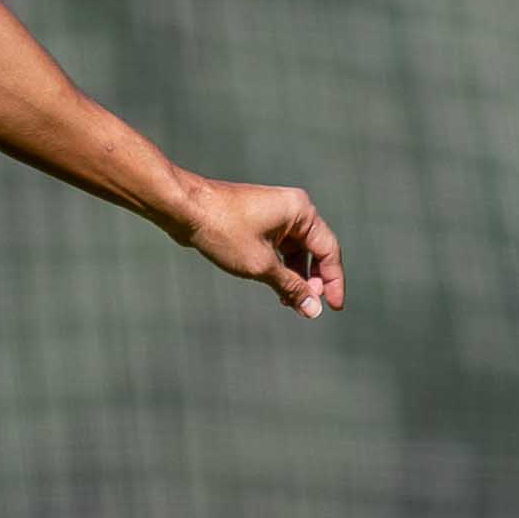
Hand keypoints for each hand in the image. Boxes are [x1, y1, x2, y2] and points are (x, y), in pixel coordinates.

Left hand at [171, 176, 345, 318]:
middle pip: (314, 250)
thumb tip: (313, 309)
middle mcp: (292, 208)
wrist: (184, 208)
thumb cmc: (223, 230)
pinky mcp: (257, 220)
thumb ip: (291, 287)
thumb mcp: (261, 266)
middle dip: (313, 280)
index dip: (334, 281)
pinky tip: (275, 287)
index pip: (329, 249)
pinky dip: (280, 267)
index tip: (334, 307)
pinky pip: (278, 247)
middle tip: (307, 306)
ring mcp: (273, 213)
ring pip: (295, 250)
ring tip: (289, 301)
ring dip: (295, 276)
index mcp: (301, 211)